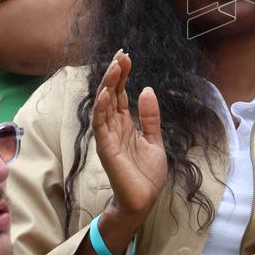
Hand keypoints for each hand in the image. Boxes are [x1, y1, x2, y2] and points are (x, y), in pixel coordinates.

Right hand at [92, 51, 166, 224]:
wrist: (144, 200)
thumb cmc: (146, 174)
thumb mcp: (154, 139)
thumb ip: (149, 116)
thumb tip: (147, 89)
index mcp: (125, 124)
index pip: (120, 94)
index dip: (122, 75)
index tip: (126, 56)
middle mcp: (113, 128)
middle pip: (111, 95)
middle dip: (114, 74)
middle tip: (121, 54)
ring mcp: (108, 137)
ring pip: (103, 105)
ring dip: (108, 85)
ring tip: (115, 66)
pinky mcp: (106, 148)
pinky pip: (100, 124)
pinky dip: (102, 107)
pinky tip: (107, 92)